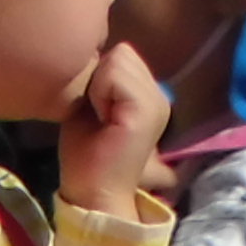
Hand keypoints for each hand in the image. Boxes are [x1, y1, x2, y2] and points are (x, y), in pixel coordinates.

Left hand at [57, 41, 169, 219]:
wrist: (93, 193)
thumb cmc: (86, 157)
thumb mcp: (89, 106)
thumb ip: (98, 80)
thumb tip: (96, 53)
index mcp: (148, 96)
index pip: (122, 54)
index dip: (99, 77)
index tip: (95, 111)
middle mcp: (159, 96)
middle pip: (122, 52)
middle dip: (100, 78)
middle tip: (97, 115)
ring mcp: (157, 102)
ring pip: (119, 57)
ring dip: (99, 86)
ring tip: (100, 118)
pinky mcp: (147, 110)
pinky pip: (115, 74)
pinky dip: (99, 93)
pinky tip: (101, 119)